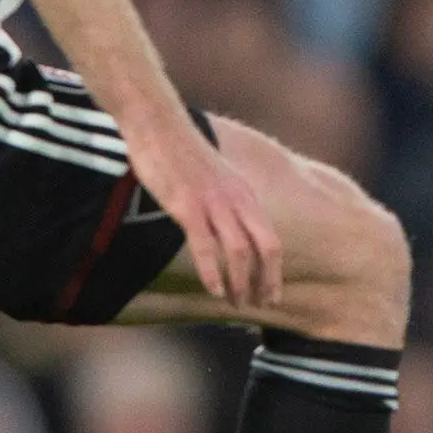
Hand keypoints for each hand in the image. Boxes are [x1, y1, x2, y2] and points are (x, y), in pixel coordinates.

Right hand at [124, 112, 282, 309]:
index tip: (271, 296)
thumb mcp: (215, 178)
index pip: (271, 240)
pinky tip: (214, 290)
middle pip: (266, 248)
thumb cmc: (182, 153)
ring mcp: (214, 202)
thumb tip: (227, 228)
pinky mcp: (188, 205)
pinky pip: (206, 246)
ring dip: (241, 283)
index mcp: (245, 194)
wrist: (158, 124)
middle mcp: (237, 199)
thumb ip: (226, 201)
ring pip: (240, 251)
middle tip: (261, 307)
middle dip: (266, 282)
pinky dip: (213, 272)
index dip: (274, 272)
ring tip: (237, 304)